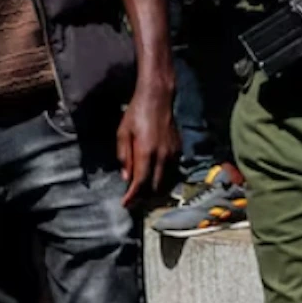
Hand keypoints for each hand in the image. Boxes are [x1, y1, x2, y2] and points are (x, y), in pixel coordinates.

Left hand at [117, 89, 180, 208]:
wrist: (158, 98)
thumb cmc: (136, 113)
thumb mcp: (123, 133)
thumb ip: (124, 155)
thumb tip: (126, 177)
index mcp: (146, 152)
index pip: (140, 182)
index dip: (133, 196)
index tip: (125, 204)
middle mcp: (162, 157)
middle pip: (155, 187)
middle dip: (144, 196)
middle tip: (133, 198)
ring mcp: (173, 155)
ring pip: (165, 182)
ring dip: (154, 189)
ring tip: (143, 190)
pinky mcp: (178, 151)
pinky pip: (171, 172)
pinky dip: (162, 178)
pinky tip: (154, 176)